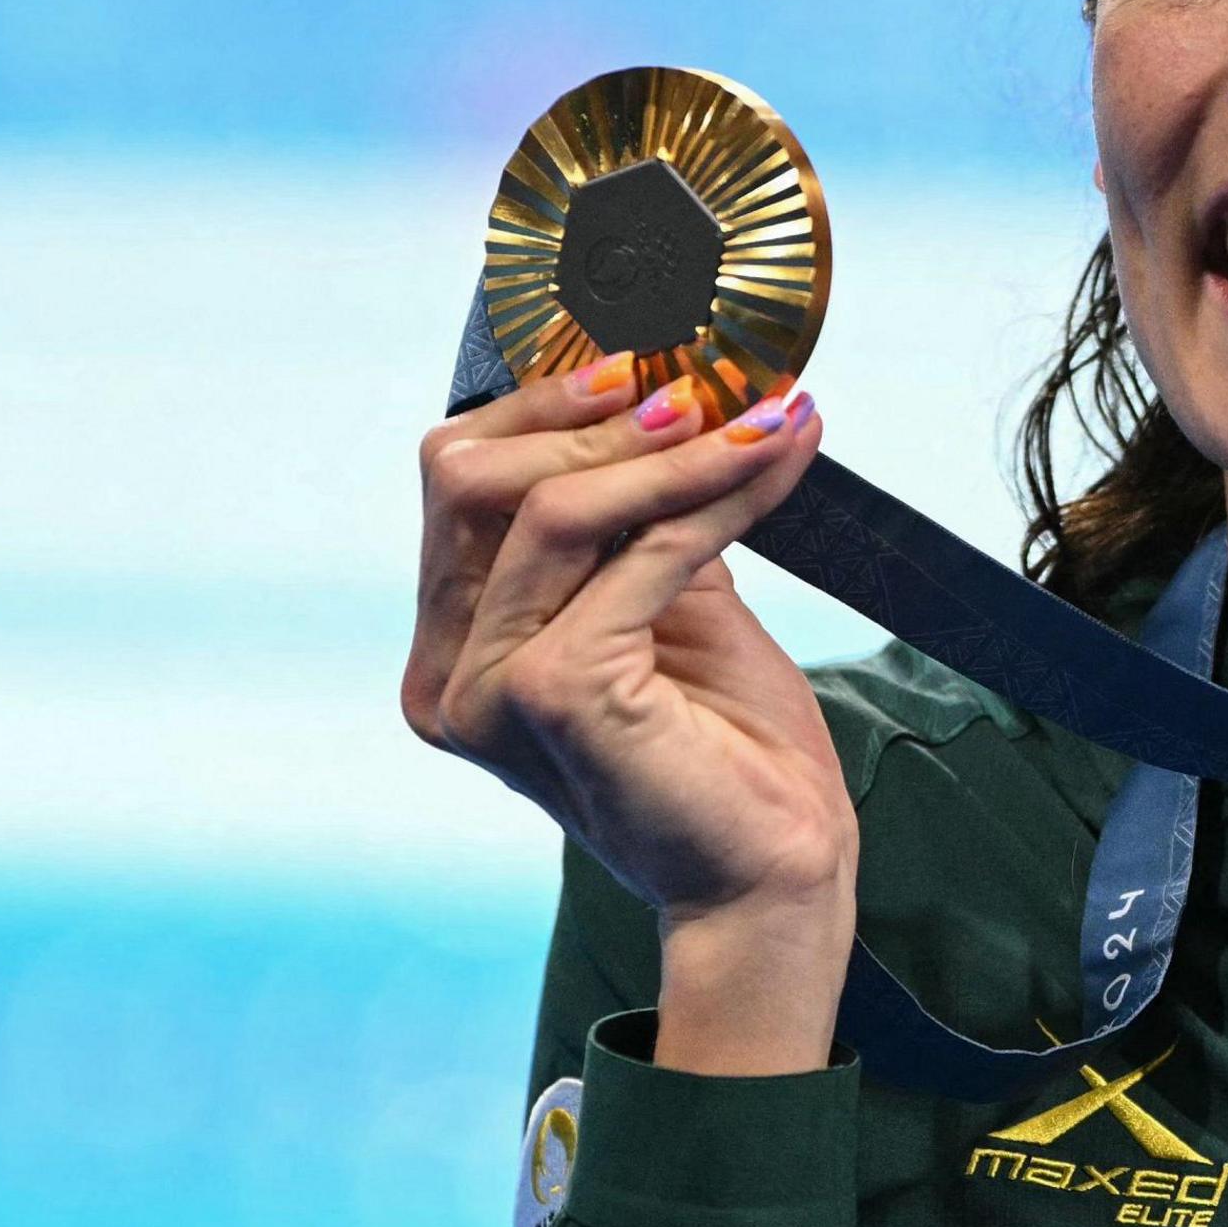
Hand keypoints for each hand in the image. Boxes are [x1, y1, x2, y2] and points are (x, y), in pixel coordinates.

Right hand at [406, 359, 848, 1071]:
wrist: (776, 878)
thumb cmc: (728, 750)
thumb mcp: (669, 601)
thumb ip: (638, 514)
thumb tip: (666, 383)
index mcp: (454, 652)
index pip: (457, 481)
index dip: (542, 401)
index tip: (641, 348)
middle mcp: (447, 676)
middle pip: (476, 478)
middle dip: (597, 413)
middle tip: (704, 372)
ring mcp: (488, 690)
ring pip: (556, 506)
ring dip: (673, 445)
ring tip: (761, 409)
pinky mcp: (553, 694)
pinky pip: (638, 554)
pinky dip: (718, 493)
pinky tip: (780, 458)